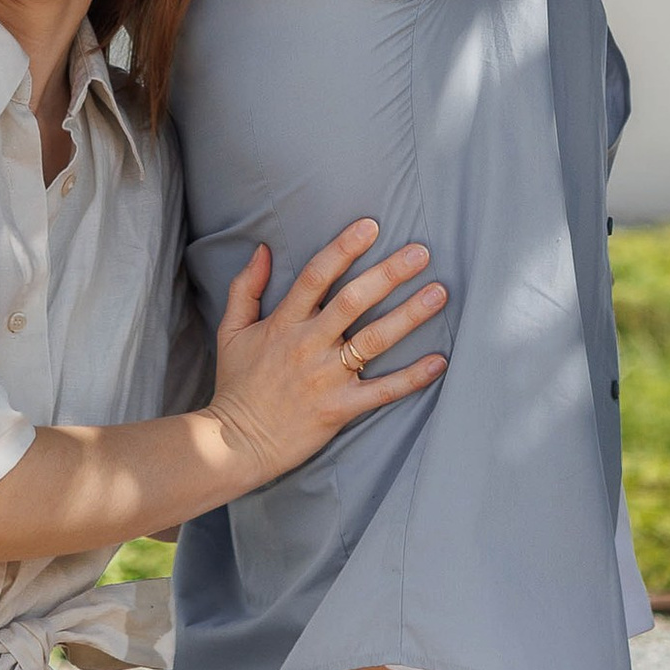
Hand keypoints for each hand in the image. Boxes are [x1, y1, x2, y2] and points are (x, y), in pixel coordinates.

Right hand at [204, 219, 446, 491]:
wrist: (234, 444)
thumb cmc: (236, 386)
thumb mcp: (231, 331)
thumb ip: (246, 288)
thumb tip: (262, 249)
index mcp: (284, 323)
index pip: (316, 276)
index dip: (344, 248)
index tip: (371, 226)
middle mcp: (308, 345)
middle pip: (353, 301)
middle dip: (388, 274)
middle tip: (421, 253)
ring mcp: (326, 378)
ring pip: (373, 341)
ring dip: (408, 315)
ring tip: (438, 293)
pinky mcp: (339, 409)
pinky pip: (382, 391)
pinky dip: (412, 378)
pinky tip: (438, 361)